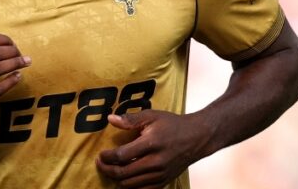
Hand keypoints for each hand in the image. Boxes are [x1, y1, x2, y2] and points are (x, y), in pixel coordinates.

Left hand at [95, 110, 211, 187]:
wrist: (197, 138)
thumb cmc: (173, 125)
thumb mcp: (152, 116)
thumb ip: (130, 119)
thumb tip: (110, 119)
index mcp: (151, 144)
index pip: (121, 156)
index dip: (106, 157)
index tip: (100, 154)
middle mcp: (155, 162)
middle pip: (123, 173)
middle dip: (107, 169)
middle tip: (100, 163)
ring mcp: (160, 174)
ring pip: (130, 185)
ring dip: (116, 179)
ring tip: (110, 170)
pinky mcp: (164, 181)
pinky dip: (130, 187)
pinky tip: (125, 178)